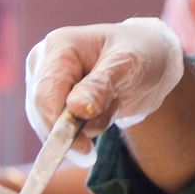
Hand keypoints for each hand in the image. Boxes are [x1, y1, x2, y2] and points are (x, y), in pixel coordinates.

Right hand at [24, 17, 183, 154]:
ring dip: (86, 126)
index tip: (84, 147)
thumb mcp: (129, 65)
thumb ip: (100, 86)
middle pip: (42, 111)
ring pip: (51, 124)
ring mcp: (47, 82)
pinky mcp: (54, 99)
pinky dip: (86, 128)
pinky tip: (106, 110)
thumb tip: (75, 108)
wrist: (152, 60)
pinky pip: (61, 128)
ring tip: (113, 104)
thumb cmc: (141, 54)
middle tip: (106, 126)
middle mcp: (45, 62)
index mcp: (59, 46)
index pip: (45, 94)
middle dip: (75, 127)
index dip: (58, 125)